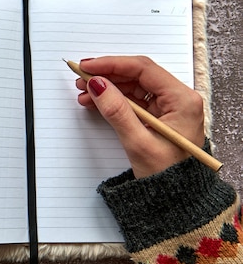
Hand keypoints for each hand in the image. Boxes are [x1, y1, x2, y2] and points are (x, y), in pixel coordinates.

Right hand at [76, 56, 204, 177]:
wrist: (177, 199)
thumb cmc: (167, 175)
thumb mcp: (138, 142)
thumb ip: (116, 110)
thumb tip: (98, 85)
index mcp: (182, 100)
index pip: (143, 69)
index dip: (112, 64)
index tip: (88, 66)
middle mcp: (178, 99)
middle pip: (137, 75)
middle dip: (107, 75)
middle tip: (81, 77)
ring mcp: (168, 107)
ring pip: (133, 86)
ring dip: (107, 87)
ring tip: (84, 92)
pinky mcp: (158, 116)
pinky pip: (133, 100)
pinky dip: (113, 99)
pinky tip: (95, 101)